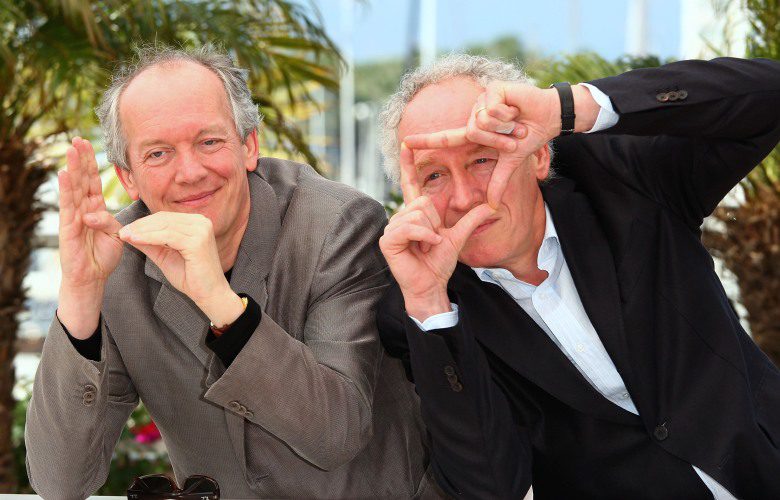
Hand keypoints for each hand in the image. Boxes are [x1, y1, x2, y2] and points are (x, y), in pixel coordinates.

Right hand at [57, 137, 123, 338]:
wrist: (92, 279)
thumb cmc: (102, 257)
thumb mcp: (115, 235)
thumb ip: (112, 221)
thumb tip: (102, 212)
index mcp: (95, 209)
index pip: (93, 182)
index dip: (92, 163)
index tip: (90, 143)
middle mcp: (82, 210)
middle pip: (81, 180)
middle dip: (80, 160)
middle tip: (78, 138)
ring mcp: (73, 218)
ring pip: (73, 189)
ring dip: (72, 169)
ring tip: (70, 150)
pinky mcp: (68, 228)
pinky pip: (67, 206)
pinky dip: (66, 190)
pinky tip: (63, 175)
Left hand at [118, 212, 243, 325]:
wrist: (210, 294)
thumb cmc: (191, 277)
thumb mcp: (166, 256)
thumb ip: (150, 243)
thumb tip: (128, 232)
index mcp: (196, 223)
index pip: (165, 217)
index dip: (143, 222)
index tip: (125, 230)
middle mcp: (201, 222)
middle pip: (163, 219)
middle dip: (140, 225)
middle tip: (122, 232)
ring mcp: (201, 230)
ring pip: (164, 226)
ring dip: (141, 231)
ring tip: (125, 236)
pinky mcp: (198, 241)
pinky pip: (168, 236)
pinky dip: (149, 237)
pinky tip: (135, 240)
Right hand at [379, 145, 494, 320]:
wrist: (432, 284)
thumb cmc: (439, 263)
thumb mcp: (458, 236)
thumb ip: (471, 219)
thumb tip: (491, 205)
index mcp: (414, 213)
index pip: (411, 184)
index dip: (408, 164)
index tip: (407, 144)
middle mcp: (401, 217)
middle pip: (423, 202)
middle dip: (435, 222)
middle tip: (432, 240)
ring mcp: (392, 228)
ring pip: (418, 214)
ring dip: (430, 232)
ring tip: (427, 246)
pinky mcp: (388, 240)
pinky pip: (410, 228)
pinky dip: (423, 237)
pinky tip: (425, 247)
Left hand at [404, 82, 596, 206]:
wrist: (549, 117)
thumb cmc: (529, 136)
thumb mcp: (510, 162)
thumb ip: (498, 182)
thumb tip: (492, 206)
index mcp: (475, 131)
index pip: (446, 139)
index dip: (425, 141)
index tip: (404, 142)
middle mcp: (474, 115)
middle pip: (471, 134)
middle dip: (498, 140)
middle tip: (515, 135)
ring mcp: (481, 101)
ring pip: (480, 123)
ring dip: (504, 127)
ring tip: (516, 121)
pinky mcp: (491, 90)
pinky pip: (491, 111)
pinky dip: (508, 115)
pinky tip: (516, 109)